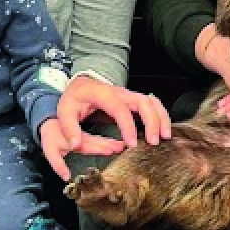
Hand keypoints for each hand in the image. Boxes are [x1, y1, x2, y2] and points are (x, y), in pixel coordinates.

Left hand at [45, 78, 171, 181]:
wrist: (82, 85)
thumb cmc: (75, 98)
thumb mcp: (64, 111)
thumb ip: (69, 128)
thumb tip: (75, 144)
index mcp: (103, 94)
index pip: (119, 108)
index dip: (128, 126)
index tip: (131, 144)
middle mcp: (120, 92)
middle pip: (143, 102)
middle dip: (152, 121)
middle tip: (154, 142)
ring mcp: (129, 95)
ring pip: (152, 102)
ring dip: (161, 118)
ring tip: (165, 137)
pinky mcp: (134, 100)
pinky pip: (153, 104)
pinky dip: (161, 115)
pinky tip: (164, 130)